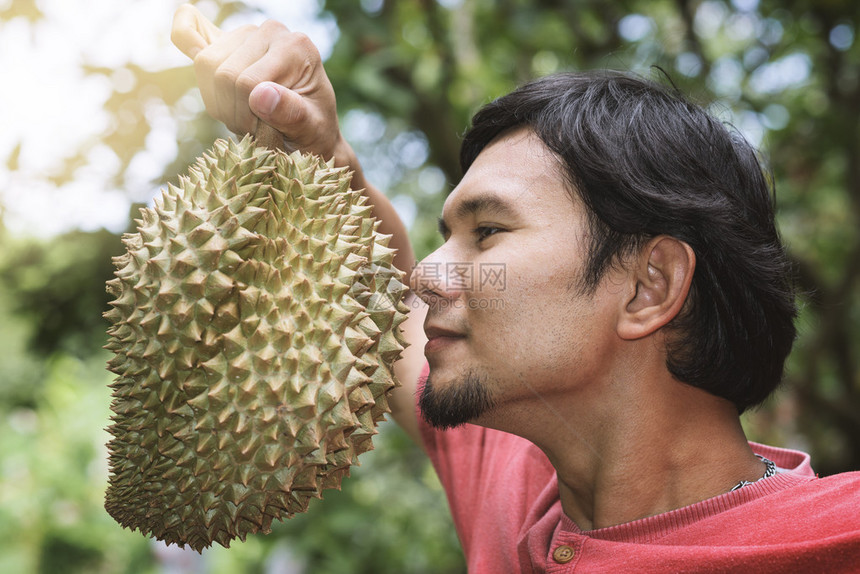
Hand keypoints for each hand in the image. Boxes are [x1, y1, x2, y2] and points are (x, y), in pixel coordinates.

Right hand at [171, 4, 340, 157]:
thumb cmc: (314, 131)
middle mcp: (271, 31)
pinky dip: (184, 35)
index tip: (267, 133)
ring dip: (219, 103)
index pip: (246, 82)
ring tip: (244, 116)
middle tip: (255, 128)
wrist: (311, 130)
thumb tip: (258, 94)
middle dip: (233, 112)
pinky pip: (191, 32)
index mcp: (296, 47)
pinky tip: (187, 33)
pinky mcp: (227, 44)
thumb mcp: (312, 129)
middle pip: (223, 73)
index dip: (247, 116)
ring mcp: (246, 35)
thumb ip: (291, 114)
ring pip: (205, 66)